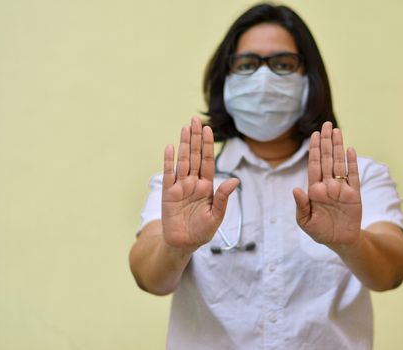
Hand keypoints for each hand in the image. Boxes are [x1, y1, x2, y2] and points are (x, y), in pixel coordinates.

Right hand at [161, 117, 238, 250]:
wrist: (183, 244)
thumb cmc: (202, 231)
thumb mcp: (216, 216)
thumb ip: (223, 198)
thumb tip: (235, 181)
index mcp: (206, 186)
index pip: (207, 161)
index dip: (207, 145)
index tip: (208, 129)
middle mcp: (193, 183)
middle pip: (195, 156)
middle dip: (195, 138)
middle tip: (195, 119)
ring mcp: (180, 186)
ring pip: (182, 161)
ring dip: (184, 144)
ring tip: (185, 127)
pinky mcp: (168, 193)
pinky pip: (168, 174)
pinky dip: (169, 161)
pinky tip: (170, 148)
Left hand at [293, 122, 361, 245]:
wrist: (340, 242)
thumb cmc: (320, 231)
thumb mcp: (305, 222)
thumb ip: (301, 205)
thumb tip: (296, 189)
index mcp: (314, 189)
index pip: (314, 165)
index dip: (315, 150)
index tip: (314, 135)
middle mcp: (328, 185)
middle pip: (327, 159)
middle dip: (326, 142)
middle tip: (326, 124)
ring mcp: (341, 188)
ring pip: (339, 163)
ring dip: (338, 147)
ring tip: (337, 131)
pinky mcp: (354, 194)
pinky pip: (353, 176)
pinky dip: (352, 163)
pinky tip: (350, 150)